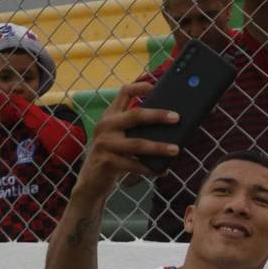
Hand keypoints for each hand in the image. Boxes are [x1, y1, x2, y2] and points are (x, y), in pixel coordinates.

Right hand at [71, 81, 179, 197]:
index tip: (154, 86)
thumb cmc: (111, 157)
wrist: (91, 182)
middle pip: (135, 115)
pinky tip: (162, 171)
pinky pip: (133, 165)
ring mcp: (105, 143)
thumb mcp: (119, 138)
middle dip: (158, 115)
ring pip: (138, 143)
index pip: (123, 93)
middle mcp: (105, 126)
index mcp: (110, 116)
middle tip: (176, 118)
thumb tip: (167, 126)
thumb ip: (134, 130)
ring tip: (175, 149)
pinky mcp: (106, 161)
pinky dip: (150, 169)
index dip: (139, 87)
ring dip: (159, 147)